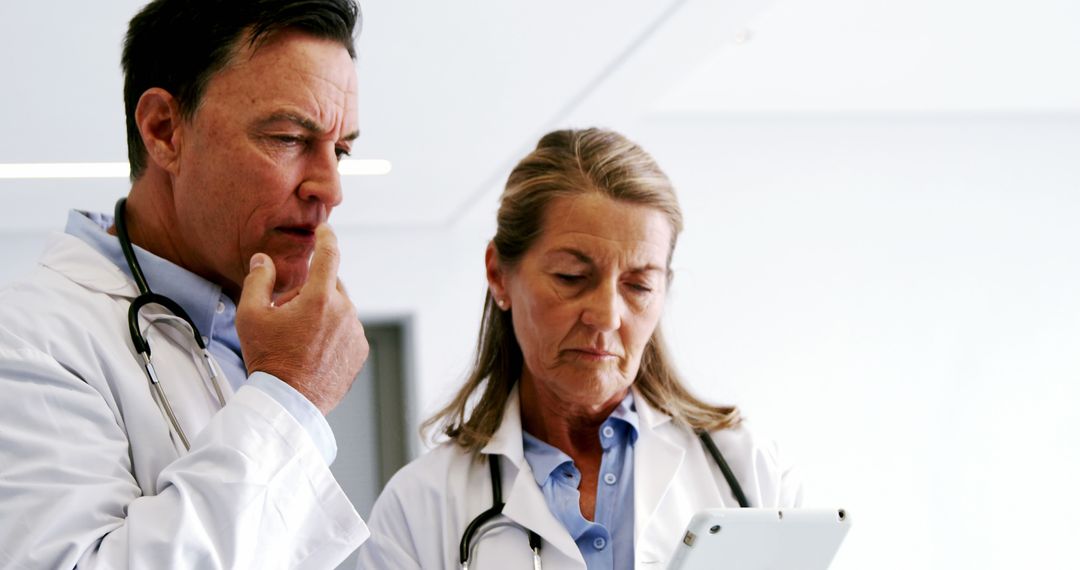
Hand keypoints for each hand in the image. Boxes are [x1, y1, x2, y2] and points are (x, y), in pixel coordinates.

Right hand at [236, 225, 367, 414]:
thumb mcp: (251, 316)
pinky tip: (313, 350)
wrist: (289, 401)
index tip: (325, 229)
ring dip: (322, 313)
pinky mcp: (360, 350)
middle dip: (310, 291)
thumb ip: (258, 280)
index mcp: (319, 299)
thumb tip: (264, 259)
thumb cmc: (268, 359)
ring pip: (339, 309)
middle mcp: (344, 312)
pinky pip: (347, 330)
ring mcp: (355, 332)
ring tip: (299, 338)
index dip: (327, 237)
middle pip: (329, 285)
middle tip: (287, 314)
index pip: (329, 254)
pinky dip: (333, 332)